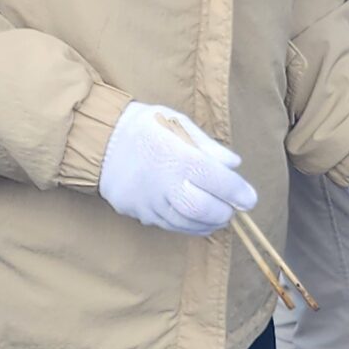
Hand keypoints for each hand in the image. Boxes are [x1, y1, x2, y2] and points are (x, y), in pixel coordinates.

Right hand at [97, 103, 257, 235]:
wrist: (99, 140)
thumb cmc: (146, 128)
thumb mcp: (178, 123)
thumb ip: (208, 146)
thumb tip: (234, 165)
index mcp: (176, 155)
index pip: (216, 180)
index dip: (238, 193)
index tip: (249, 199)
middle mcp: (162, 182)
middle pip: (202, 209)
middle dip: (223, 212)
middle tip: (231, 207)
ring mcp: (148, 200)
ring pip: (186, 223)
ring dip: (208, 222)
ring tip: (216, 213)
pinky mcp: (137, 212)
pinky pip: (169, 225)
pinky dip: (188, 225)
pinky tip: (196, 217)